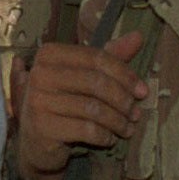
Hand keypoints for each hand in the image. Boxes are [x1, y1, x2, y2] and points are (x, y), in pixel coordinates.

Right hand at [17, 30, 149, 179]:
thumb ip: (110, 57)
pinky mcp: (42, 128)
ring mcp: (38, 101)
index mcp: (49, 54)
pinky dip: (104, 136)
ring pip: (93, 108)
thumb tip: (138, 36)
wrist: (36, 143)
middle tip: (136, 113)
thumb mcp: (85, 77)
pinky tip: (110, 139)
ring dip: (117, 121)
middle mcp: (39, 73)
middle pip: (96, 82)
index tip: (142, 91)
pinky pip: (86, 130)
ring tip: (127, 128)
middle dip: (123, 100)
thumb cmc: (64, 104)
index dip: (124, 74)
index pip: (96, 58)